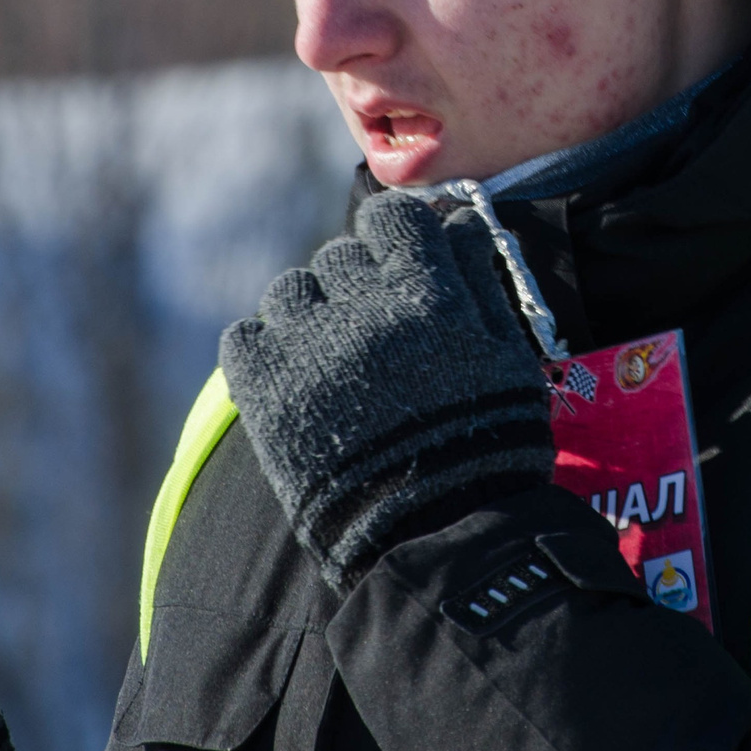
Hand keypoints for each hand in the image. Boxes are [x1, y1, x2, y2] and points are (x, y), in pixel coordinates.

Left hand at [221, 191, 556, 589]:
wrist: (436, 534)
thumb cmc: (487, 446)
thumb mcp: (508, 355)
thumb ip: (480, 279)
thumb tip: (457, 219)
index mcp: (428, 293)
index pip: (391, 216)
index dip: (390, 234)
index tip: (393, 259)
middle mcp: (364, 308)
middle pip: (338, 257)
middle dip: (353, 288)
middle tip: (369, 336)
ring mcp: (309, 348)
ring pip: (288, 292)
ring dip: (306, 317)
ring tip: (326, 364)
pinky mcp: (265, 389)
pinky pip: (243, 336)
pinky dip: (261, 352)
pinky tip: (288, 382)